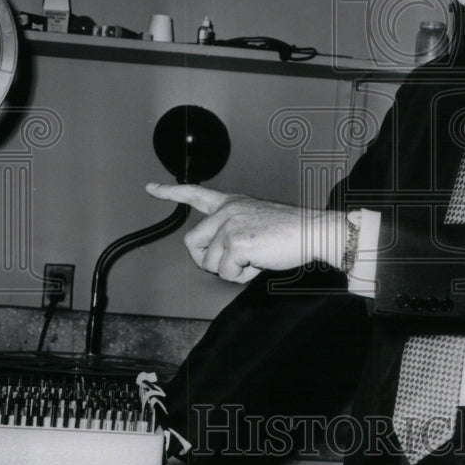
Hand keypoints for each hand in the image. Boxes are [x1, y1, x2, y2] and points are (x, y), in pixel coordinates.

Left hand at [145, 183, 344, 282]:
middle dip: (207, 260)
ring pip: (210, 263)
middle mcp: (226, 211)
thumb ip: (232, 231)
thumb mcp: (255, 220)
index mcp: (232, 203)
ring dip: (231, 269)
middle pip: (192, 243)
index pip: (196, 193)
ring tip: (255, 258)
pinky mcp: (236, 243)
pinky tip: (259, 263)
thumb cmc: (290, 230)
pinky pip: (226, 273)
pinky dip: (242, 276)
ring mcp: (229, 226)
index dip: (170, 192)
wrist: (312, 231)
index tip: (152, 187)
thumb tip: (220, 255)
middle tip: (232, 262)